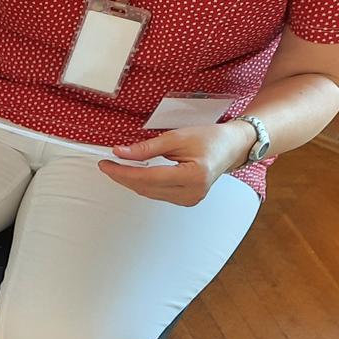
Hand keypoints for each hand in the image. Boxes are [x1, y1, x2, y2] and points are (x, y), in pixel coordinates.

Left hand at [98, 121, 256, 205]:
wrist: (231, 147)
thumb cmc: (211, 138)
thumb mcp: (178, 137)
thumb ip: (148, 147)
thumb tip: (121, 153)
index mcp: (193, 176)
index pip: (148, 178)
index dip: (124, 172)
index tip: (107, 164)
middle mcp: (191, 193)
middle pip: (146, 188)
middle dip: (124, 177)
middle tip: (108, 165)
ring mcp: (188, 200)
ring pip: (149, 193)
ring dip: (132, 181)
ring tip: (119, 168)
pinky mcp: (185, 201)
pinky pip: (157, 194)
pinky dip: (144, 184)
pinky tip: (136, 175)